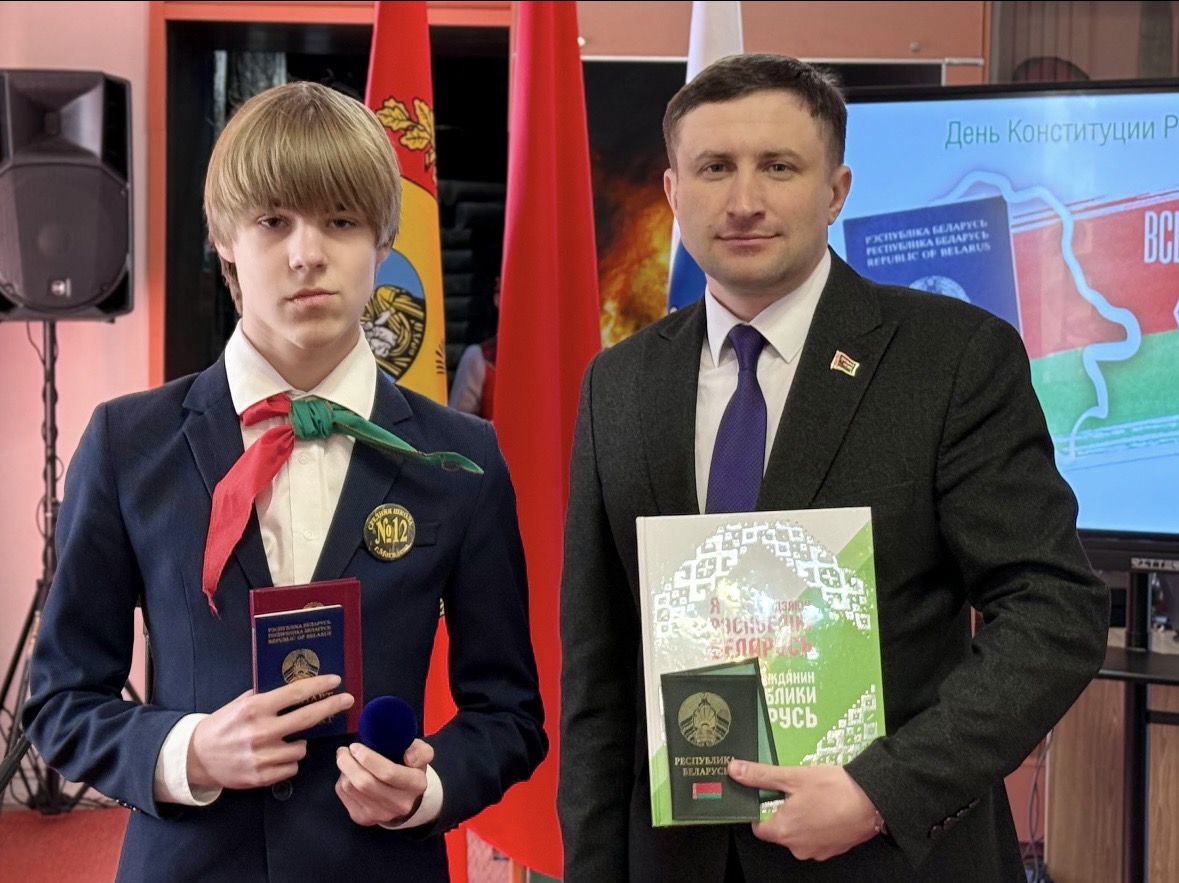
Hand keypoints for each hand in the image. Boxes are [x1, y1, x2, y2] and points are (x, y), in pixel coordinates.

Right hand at [188, 674, 353, 789]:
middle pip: (308, 718)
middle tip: (347, 700)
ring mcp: (263, 756)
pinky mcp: (262, 777)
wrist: (197, 757)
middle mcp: (261, 731)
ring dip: (300, 743)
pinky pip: (292, 767)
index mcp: (255, 709)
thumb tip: (296, 686)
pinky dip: (289, 761)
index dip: (319, 685)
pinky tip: (276, 755)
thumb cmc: (222, 725)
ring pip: (302, 748)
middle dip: (331, 706)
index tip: (336, 680)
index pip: (295, 693)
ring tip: (284, 740)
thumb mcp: (240, 703)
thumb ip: (265, 696)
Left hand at [334, 738, 433, 826]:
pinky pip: (344, 795)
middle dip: (348, 763)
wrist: (405, 798)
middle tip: (344, 750)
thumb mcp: (421, 754)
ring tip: (346, 760)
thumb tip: (408, 757)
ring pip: (351, 788)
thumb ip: (421, 751)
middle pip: (365, 783)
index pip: (389, 773)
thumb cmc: (409, 769)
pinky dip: (341, 781)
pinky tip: (348, 774)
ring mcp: (380, 814)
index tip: (355, 747)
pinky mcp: (364, 819)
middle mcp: (399, 804)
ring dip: (344, 771)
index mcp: (416, 785)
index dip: (368, 759)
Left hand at [727, 760, 879, 860]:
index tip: (764, 794)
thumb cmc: (834, 789)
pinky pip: (816, 835)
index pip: (757, 826)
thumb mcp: (793, 776)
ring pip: (799, 832)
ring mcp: (817, 850)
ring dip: (801, 815)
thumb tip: (735, 771)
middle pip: (779, 829)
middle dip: (782, 809)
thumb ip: (761, 776)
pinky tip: (825, 803)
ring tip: (811, 793)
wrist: (874, 801)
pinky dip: (817, 821)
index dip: (759, 809)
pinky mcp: (834, 848)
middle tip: (791, 788)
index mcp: (784, 831)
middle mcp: (798, 847)